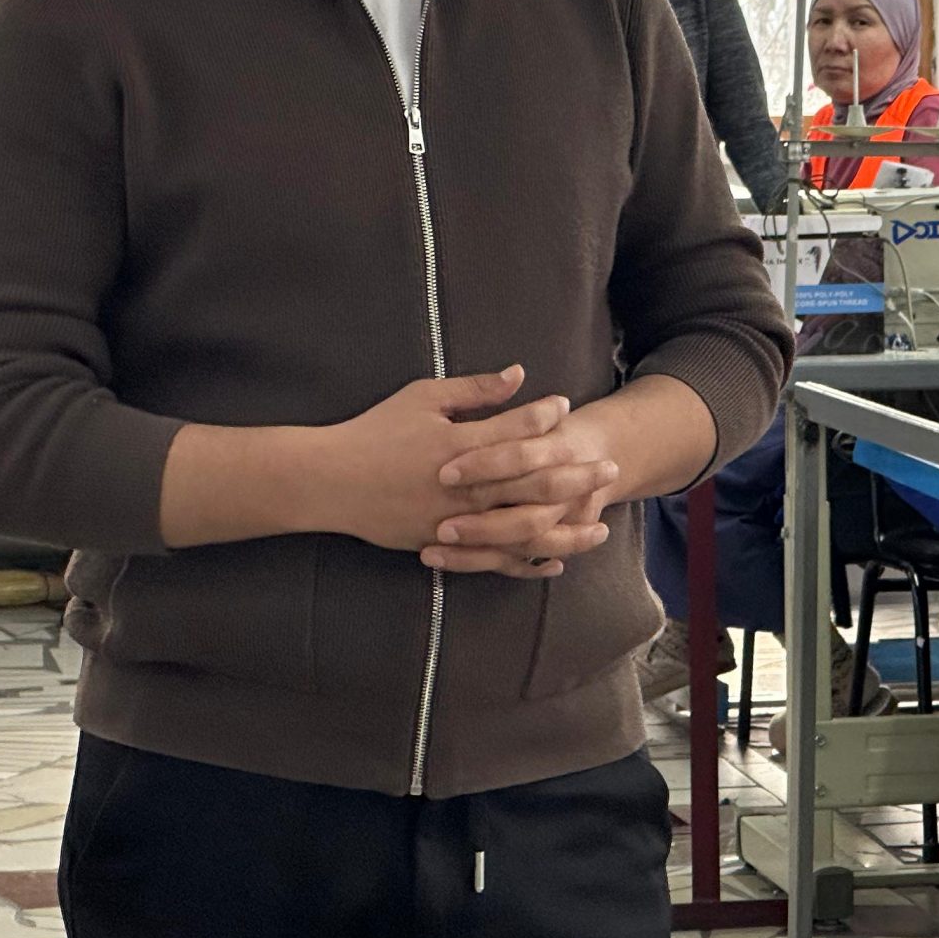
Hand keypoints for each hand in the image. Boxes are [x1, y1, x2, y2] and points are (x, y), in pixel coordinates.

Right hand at [306, 369, 603, 573]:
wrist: (328, 481)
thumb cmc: (376, 432)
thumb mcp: (423, 398)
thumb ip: (474, 390)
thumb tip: (520, 374)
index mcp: (458, 444)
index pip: (516, 430)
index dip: (544, 416)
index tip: (566, 407)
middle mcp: (463, 485)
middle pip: (532, 482)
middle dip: (577, 475)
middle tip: (610, 468)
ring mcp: (455, 520)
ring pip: (522, 528)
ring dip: (566, 527)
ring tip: (600, 524)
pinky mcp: (445, 545)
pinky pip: (494, 560)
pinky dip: (527, 562)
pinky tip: (556, 561)